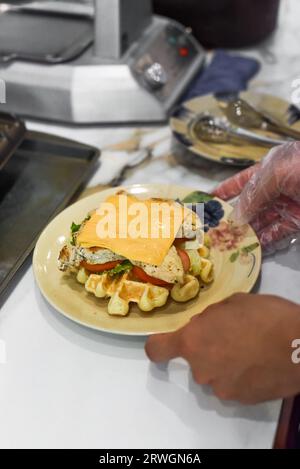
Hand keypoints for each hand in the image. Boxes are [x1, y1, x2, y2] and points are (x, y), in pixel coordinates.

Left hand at [145, 293, 299, 403]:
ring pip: (215, 373)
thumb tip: (204, 326)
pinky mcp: (241, 400)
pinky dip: (241, 376)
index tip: (165, 343)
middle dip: (208, 349)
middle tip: (233, 336)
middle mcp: (201, 368)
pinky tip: (259, 363)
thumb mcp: (232, 303)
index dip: (159, 345)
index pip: (157, 349)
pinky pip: (233, 384)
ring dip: (225, 363)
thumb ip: (210, 317)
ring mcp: (221, 388)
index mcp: (194, 340)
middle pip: (195, 359)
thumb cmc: (266, 316)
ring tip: (251, 350)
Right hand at [213, 142, 299, 251]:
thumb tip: (237, 215)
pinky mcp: (298, 221)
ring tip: (229, 244)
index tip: (208, 201)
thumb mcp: (276, 172)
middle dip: (234, 216)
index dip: (225, 190)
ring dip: (247, 232)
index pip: (242, 181)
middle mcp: (277, 187)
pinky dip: (266, 241)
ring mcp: (288, 205)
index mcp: (270, 169)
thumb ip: (253, 193)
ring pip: (262, 221)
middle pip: (250, 205)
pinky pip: (278, 232)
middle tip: (215, 231)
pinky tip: (252, 248)